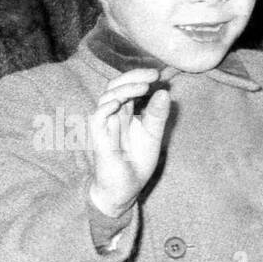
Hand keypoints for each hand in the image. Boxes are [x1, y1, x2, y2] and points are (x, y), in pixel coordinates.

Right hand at [88, 69, 170, 217]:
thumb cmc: (137, 161)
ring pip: (107, 97)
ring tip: (143, 87)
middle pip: (115, 86)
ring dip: (124, 89)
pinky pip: (97, 116)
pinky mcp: (98, 136)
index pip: (128, 86)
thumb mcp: (153, 135)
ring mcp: (104, 123)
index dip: (140, 77)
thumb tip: (165, 92)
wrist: (125, 188)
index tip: (158, 74)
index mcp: (126, 111)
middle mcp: (113, 114)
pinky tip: (120, 103)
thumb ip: (157, 115)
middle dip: (132, 77)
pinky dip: (107, 107)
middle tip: (152, 75)